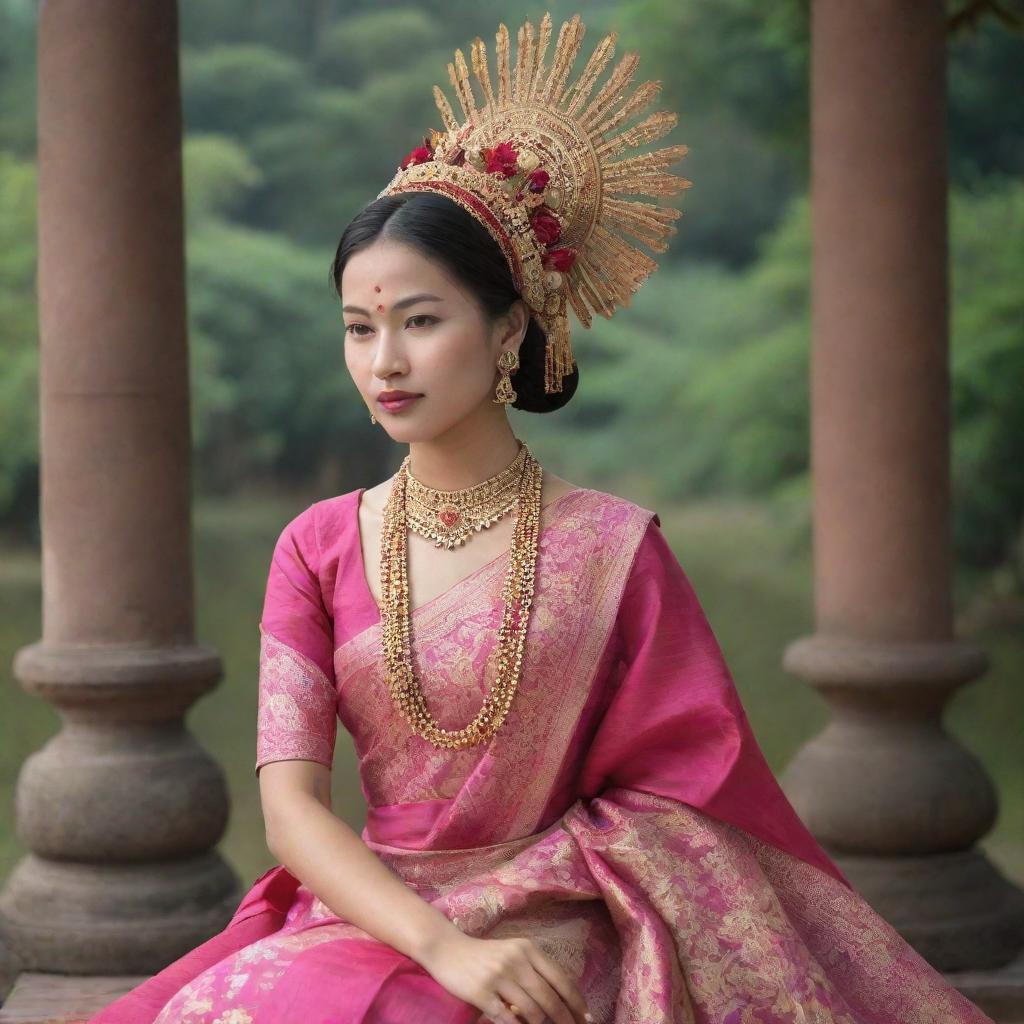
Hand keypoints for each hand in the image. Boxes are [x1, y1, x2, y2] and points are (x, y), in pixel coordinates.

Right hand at [416, 930, 592, 1023]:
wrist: (447, 949)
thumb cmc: (485, 954)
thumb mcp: (514, 952)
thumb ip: (536, 969)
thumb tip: (562, 998)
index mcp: (528, 949)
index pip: (560, 978)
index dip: (576, 1001)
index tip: (586, 1017)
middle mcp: (516, 960)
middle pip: (549, 998)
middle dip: (565, 1020)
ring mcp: (498, 977)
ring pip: (532, 1011)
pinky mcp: (482, 993)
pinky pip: (507, 1019)